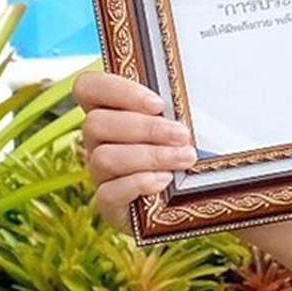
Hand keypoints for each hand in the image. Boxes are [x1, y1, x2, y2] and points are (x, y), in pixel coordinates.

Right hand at [74, 70, 197, 231]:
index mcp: (110, 111)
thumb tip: (204, 92)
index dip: (116, 90)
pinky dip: (139, 183)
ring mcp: (100, 173)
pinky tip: (165, 180)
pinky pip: (109, 192)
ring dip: (150, 156)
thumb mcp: (181, 126)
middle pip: (96, 123)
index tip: (158, 104)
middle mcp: (98, 141)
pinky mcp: (109, 203)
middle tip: (183, 135)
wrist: (183, 201)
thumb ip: (177, 109)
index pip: (87, 87)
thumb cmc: (182, 151)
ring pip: (104, 157)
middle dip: (145, 128)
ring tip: (185, 158)